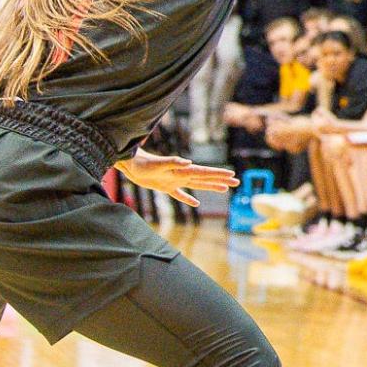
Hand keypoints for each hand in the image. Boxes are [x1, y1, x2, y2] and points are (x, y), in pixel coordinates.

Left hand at [121, 151, 237, 209]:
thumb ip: (173, 162)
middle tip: (236, 182)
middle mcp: (181, 175)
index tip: (231, 175)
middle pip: (205, 178)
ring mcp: (174, 181)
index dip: (218, 174)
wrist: (131, 164)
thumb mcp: (157, 164)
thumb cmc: (143, 163)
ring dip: (210, 187)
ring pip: (197, 185)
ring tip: (223, 189)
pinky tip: (196, 204)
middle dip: (220, 180)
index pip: (204, 172)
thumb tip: (189, 162)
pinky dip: (188, 199)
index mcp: (182, 170)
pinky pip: (180, 195)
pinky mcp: (165, 187)